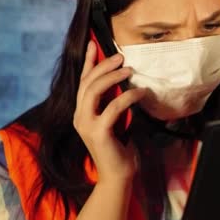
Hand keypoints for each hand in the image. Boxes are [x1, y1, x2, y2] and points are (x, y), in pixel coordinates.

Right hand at [73, 41, 147, 182]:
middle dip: (103, 65)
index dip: (88, 62)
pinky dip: (128, 96)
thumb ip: (110, 102)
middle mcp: (79, 116)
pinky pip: (113, 107)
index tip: (93, 44)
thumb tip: (123, 78)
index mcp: (81, 112)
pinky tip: (140, 92)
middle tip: (120, 56)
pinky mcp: (98, 132)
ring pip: (94, 90)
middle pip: (87, 82)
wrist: (118, 175)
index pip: (82, 82)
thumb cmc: (118, 147)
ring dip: (113, 77)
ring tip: (129, 69)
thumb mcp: (113, 119)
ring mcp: (86, 124)